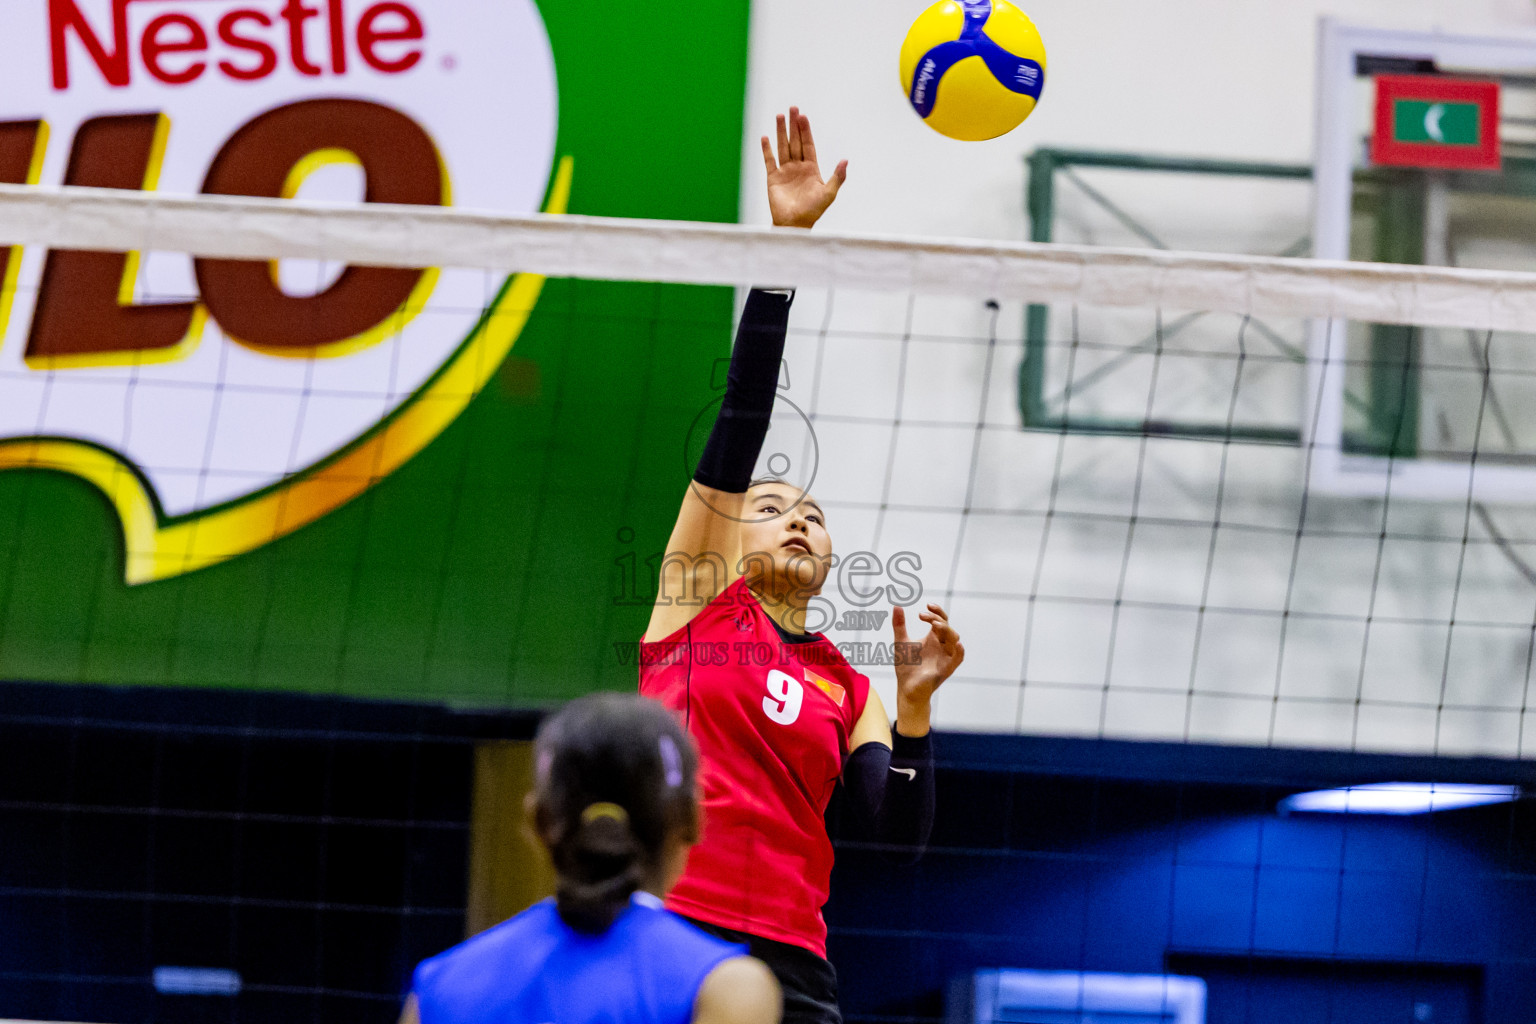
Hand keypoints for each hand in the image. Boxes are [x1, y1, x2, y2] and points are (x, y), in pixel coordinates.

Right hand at [761, 106, 846, 228]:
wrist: (795, 224)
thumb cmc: (813, 211)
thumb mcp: (829, 193)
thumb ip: (837, 177)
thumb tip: (845, 160)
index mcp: (811, 168)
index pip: (808, 144)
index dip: (806, 130)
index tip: (803, 116)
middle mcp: (798, 167)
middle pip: (795, 141)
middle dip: (793, 125)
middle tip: (792, 109)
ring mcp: (785, 172)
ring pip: (783, 147)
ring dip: (780, 132)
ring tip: (779, 116)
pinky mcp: (773, 179)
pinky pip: (769, 161)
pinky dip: (767, 150)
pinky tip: (765, 137)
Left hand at [891, 603, 963, 735]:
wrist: (906, 688)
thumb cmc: (906, 666)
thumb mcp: (901, 642)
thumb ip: (899, 625)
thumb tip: (896, 605)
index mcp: (934, 638)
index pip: (941, 620)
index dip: (937, 611)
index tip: (927, 605)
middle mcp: (942, 645)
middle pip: (947, 627)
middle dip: (938, 619)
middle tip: (924, 616)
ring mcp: (946, 656)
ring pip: (954, 639)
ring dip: (946, 630)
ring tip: (934, 625)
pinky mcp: (947, 668)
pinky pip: (958, 658)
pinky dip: (959, 651)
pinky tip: (956, 644)